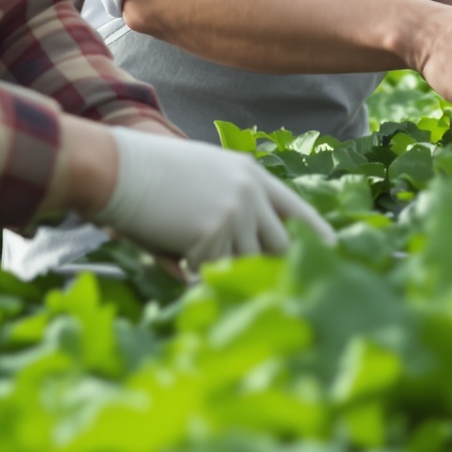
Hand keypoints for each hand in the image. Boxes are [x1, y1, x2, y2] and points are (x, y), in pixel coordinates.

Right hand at [93, 126, 334, 265]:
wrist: (117, 168)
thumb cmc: (151, 174)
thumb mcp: (205, 175)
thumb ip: (234, 206)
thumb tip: (248, 254)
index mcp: (252, 177)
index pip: (298, 212)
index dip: (316, 237)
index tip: (334, 255)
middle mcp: (251, 195)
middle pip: (277, 247)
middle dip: (267, 266)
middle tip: (266, 283)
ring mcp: (234, 215)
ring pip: (244, 263)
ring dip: (222, 268)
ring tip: (194, 252)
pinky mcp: (211, 236)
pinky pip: (210, 271)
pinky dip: (194, 272)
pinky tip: (173, 250)